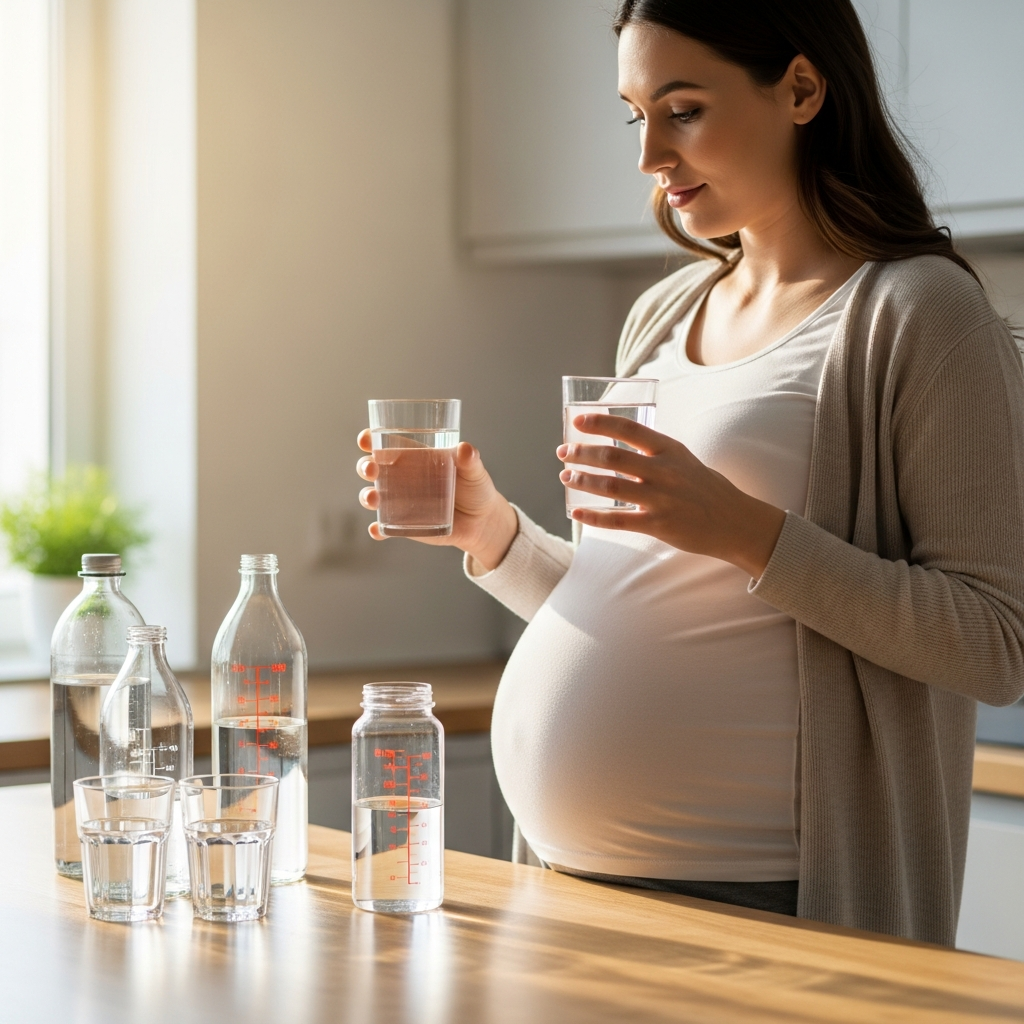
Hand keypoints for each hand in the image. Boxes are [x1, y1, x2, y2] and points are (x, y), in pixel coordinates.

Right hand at [356, 431, 517, 570]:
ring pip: (374, 497)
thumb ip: (470, 460)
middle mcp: (401, 478)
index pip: (387, 444)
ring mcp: (400, 502)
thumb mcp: (474, 471)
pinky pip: (385, 528)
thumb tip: (465, 449)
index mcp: (414, 458)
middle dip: (365, 467)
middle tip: (371, 469)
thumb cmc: (476, 488)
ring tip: (373, 499)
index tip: (365, 439)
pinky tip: (377, 531)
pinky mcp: (404, 526)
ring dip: (367, 497)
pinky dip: (378, 530)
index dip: (371, 440)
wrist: (482, 521)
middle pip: (373, 469)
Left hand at [557, 414, 785, 578]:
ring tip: (566, 477)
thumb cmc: (705, 488)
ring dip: (583, 480)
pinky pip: (618, 520)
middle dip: (582, 453)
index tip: (577, 421)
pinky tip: (576, 512)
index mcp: (669, 450)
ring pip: (610, 486)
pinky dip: (593, 516)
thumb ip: (654, 452)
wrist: (735, 522)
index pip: (629, 429)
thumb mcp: (683, 459)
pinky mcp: (658, 524)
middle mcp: (663, 471)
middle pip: (612, 457)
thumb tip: (617, 443)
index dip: (600, 423)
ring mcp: (660, 498)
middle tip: (563, 453)